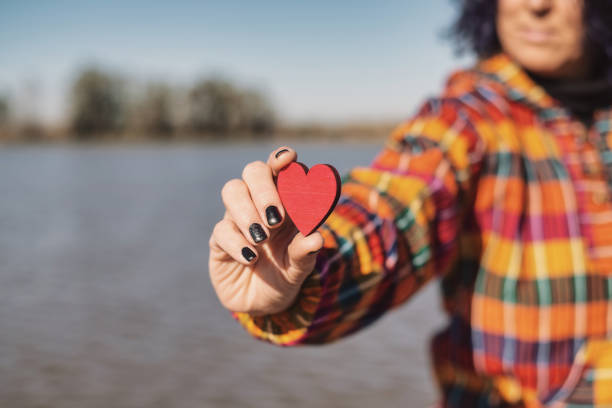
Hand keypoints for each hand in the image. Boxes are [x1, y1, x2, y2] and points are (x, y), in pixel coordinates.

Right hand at [208, 146, 323, 314]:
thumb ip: (305, 252)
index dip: (282, 159)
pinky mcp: (220, 241)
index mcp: (286, 201)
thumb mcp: (300, 267)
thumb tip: (316, 238)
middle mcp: (260, 203)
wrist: (264, 304)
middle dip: (264, 188)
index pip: (282, 169)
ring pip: (232, 190)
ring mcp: (238, 219)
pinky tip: (251, 258)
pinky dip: (237, 242)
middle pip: (254, 171)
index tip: (288, 159)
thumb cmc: (287, 274)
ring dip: (247, 210)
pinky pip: (222, 229)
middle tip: (276, 217)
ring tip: (262, 237)